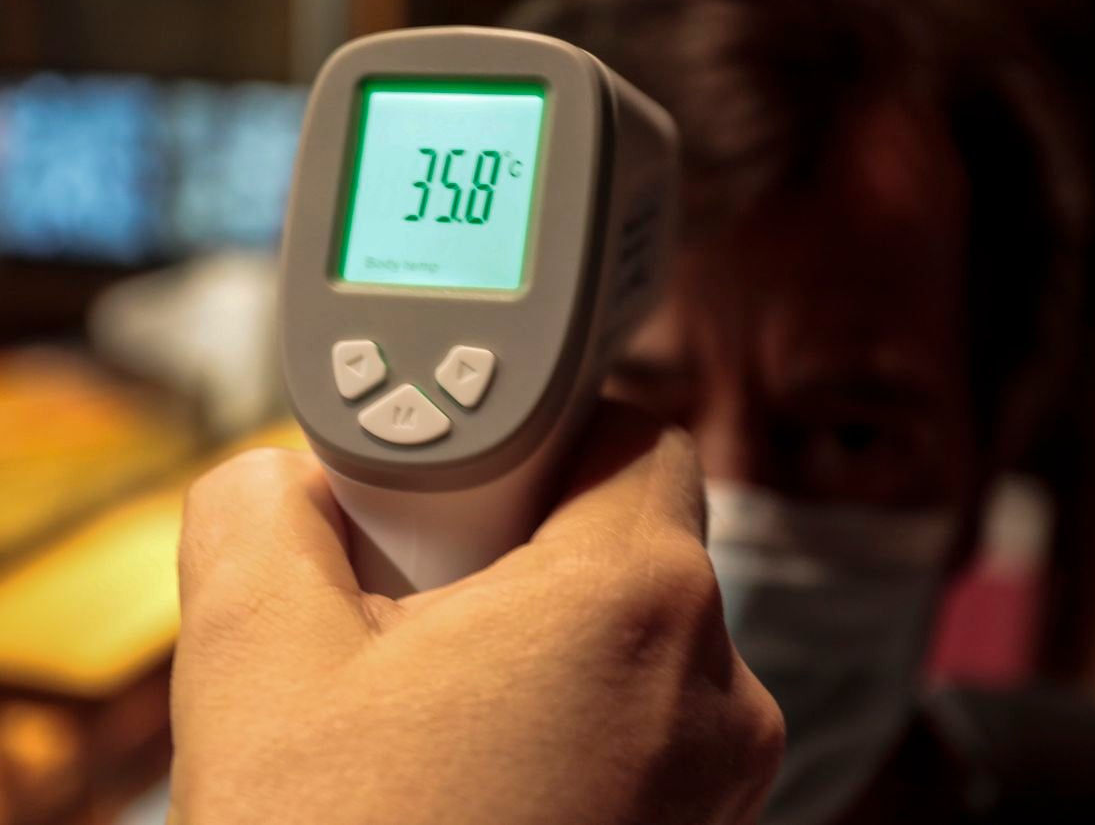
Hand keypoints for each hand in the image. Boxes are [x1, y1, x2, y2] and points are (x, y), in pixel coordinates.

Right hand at [169, 406, 783, 824]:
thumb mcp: (253, 660)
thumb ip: (263, 515)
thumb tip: (290, 482)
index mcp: (639, 604)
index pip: (631, 433)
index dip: (542, 436)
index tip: (466, 484)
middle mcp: (719, 689)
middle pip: (634, 538)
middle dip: (529, 546)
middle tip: (426, 599)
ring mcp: (723, 779)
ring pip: (640, 637)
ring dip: (548, 640)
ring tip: (440, 701)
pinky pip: (651, 723)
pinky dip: (579, 715)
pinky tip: (482, 767)